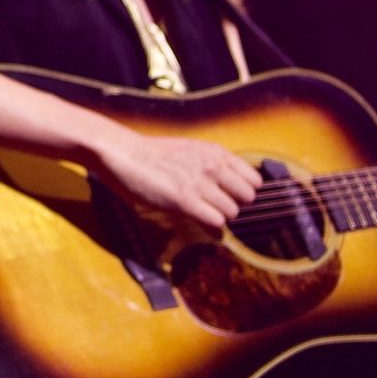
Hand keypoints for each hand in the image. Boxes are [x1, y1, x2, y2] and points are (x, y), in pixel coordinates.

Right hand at [92, 129, 263, 231]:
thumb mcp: (189, 151)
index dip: (243, 191)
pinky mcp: (183, 200)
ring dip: (219, 217)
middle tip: (215, 207)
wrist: (121, 152)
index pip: (254, 179)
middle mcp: (212, 165)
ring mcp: (199, 182)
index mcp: (216, 152)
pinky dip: (209, 226)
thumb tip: (227, 188)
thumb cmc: (151, 154)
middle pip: (248, 197)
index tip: (229, 196)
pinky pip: (215, 221)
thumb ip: (211, 166)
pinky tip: (195, 218)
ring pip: (232, 212)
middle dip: (235, 205)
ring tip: (201, 213)